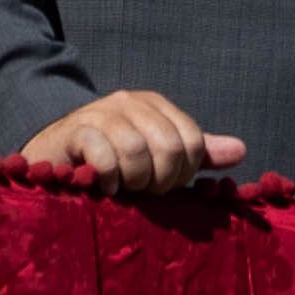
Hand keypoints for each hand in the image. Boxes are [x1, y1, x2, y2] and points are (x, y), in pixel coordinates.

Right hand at [17, 90, 245, 191]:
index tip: (165, 186)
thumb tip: (241, 151)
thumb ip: (196, 153)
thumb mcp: (157, 154)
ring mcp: (101, 114)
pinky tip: (104, 188)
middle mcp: (130, 102)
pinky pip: (103, 155)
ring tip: (124, 189)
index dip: (183, 173)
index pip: (192, 141)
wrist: (52, 152)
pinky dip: (108, 179)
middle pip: (169, 146)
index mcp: (155, 105)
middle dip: (160, 180)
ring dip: (133, 181)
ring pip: (136, 151)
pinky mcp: (76, 131)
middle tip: (144, 191)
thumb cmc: (111, 158)